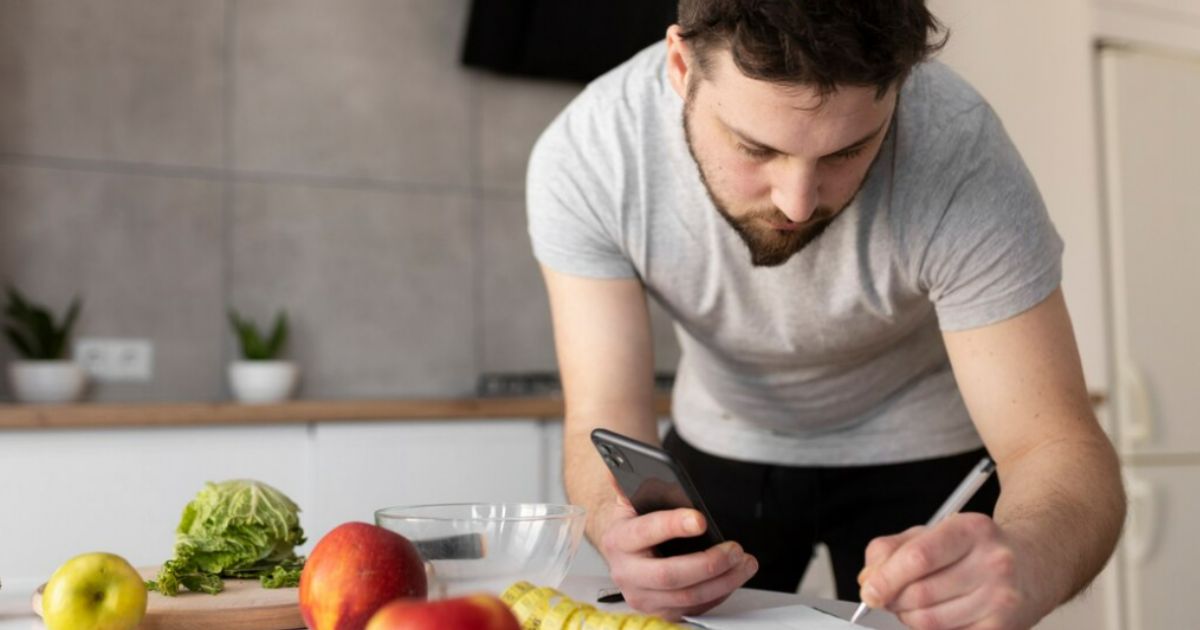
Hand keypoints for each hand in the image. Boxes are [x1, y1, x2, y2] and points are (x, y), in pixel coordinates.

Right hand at [596, 493, 757, 619]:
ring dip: (722, 581)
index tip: (700, 519)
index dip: (672, 526)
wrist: (623, 550)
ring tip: (744, 562)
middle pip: (668, 575)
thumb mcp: (629, 499)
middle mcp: (626, 572)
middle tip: (735, 549)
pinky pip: (694, 608)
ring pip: (686, 597)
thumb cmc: (634, 521)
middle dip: (707, 563)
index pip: (645, 532)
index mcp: (618, 538)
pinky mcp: (659, 610)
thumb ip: (630, 481)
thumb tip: (625, 461)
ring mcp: (642, 596)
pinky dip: (718, 594)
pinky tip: (734, 577)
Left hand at [858, 513, 1042, 629]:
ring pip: (931, 621)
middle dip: (893, 601)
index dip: (885, 579)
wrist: (1033, 564)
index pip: (918, 558)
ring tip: (913, 606)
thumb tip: (869, 579)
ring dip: (909, 618)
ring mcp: (1001, 599)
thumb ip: (893, 549)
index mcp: (971, 530)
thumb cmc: (976, 548)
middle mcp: (993, 562)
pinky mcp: (1003, 628)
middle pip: (920, 594)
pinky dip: (932, 629)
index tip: (869, 591)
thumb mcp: (934, 532)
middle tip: (888, 598)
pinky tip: (937, 616)